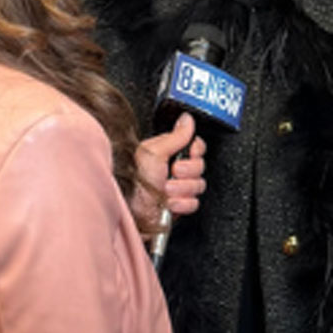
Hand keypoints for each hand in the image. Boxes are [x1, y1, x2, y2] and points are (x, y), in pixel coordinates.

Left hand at [132, 113, 206, 228]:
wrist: (133, 213)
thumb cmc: (135, 182)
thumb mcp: (155, 153)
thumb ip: (176, 136)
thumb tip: (187, 118)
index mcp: (168, 151)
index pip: (196, 145)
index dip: (195, 150)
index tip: (189, 154)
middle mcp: (174, 168)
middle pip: (200, 165)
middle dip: (187, 172)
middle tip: (172, 172)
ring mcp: (179, 187)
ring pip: (198, 185)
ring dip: (182, 189)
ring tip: (166, 190)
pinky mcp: (181, 205)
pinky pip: (194, 202)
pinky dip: (182, 203)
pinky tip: (170, 203)